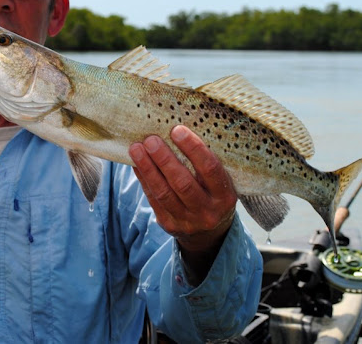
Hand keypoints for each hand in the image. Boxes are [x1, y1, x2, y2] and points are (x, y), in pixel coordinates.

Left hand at [129, 125, 236, 283]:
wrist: (208, 233)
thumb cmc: (213, 194)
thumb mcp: (219, 182)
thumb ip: (205, 163)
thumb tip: (176, 129)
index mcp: (225, 196)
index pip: (210, 169)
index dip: (194, 149)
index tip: (177, 130)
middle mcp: (208, 211)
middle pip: (183, 184)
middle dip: (164, 160)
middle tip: (151, 139)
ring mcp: (188, 221)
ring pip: (163, 193)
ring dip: (148, 168)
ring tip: (136, 148)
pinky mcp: (169, 225)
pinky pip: (153, 199)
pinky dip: (143, 179)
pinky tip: (136, 163)